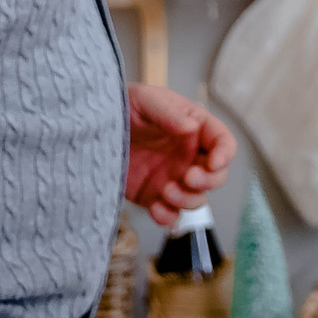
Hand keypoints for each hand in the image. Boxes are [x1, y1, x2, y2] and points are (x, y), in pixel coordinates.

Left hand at [125, 83, 235, 225]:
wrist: (92, 129)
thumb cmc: (123, 106)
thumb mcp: (144, 100)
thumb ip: (168, 112)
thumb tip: (191, 127)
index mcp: (194, 129)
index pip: (223, 142)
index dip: (225, 154)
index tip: (214, 162)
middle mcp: (188, 156)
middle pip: (216, 176)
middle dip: (208, 181)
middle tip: (187, 177)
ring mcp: (173, 178)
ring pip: (196, 198)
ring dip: (187, 200)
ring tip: (166, 191)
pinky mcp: (154, 196)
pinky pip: (170, 214)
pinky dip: (167, 217)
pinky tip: (155, 209)